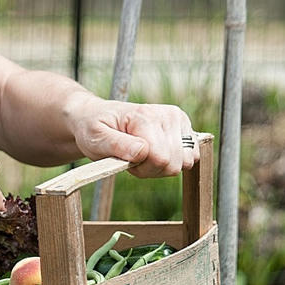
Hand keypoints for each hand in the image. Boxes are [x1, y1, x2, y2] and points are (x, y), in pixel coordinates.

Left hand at [65, 94, 199, 176]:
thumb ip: (118, 145)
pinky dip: (171, 162)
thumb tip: (142, 152)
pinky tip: (154, 153)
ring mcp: (178, 120)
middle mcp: (167, 115)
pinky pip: (191, 158)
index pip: (160, 158)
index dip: (142, 168)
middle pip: (174, 163)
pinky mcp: (184, 127)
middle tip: (131, 158)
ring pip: (184, 162)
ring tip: (141, 155)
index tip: (125, 160)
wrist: (96, 116)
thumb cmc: (93, 128)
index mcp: (145, 116)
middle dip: (151, 169)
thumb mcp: (95, 138)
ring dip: (161, 167)